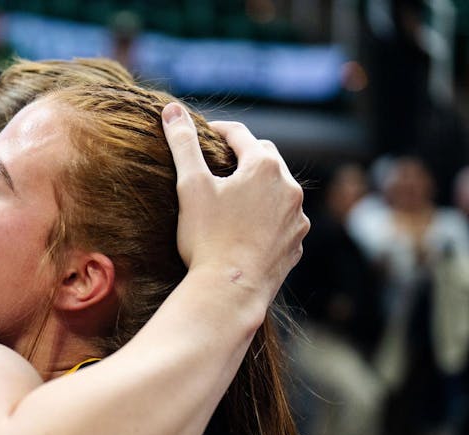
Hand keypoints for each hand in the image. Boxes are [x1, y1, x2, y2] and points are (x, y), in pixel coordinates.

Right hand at [162, 104, 307, 301]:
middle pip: (266, 158)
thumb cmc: (208, 237)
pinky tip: (248, 228)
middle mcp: (289, 188)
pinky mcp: (296, 245)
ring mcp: (297, 219)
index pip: (239, 135)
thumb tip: (172, 110)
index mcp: (265, 167)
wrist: (231, 290)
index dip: (217, 131)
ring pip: (279, 191)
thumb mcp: (191, 186)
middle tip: (219, 163)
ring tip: (235, 197)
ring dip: (260, 188)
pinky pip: (283, 221)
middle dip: (244, 157)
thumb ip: (183, 144)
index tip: (202, 134)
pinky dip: (268, 217)